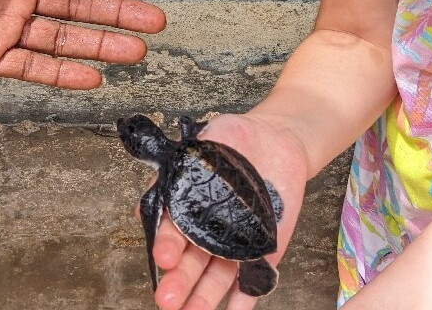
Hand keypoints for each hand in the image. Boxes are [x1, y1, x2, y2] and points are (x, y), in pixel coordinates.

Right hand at [150, 112, 308, 309]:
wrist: (277, 138)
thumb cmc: (235, 139)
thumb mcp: (205, 143)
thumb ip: (183, 164)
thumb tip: (154, 190)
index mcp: (187, 207)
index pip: (173, 230)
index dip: (166, 243)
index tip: (163, 255)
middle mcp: (208, 231)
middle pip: (191, 261)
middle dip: (179, 281)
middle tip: (167, 299)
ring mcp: (235, 244)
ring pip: (216, 278)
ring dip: (203, 298)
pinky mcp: (264, 252)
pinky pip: (253, 279)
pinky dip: (244, 300)